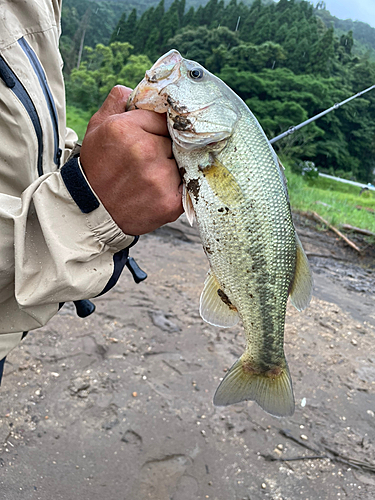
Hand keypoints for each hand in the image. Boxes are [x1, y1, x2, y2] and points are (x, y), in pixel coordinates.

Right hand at [80, 85, 182, 234]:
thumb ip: (117, 103)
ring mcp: (159, 177)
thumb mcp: (97, 128)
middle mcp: (145, 150)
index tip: (147, 142)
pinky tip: (158, 192)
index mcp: (126, 128)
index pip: (162, 119)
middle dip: (163, 150)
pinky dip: (177, 189)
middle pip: (173, 142)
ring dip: (170, 170)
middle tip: (144, 165)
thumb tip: (136, 90)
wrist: (90, 212)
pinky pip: (186, 186)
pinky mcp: (170, 201)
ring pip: (180, 163)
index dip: (156, 132)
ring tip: (148, 181)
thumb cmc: (96, 169)